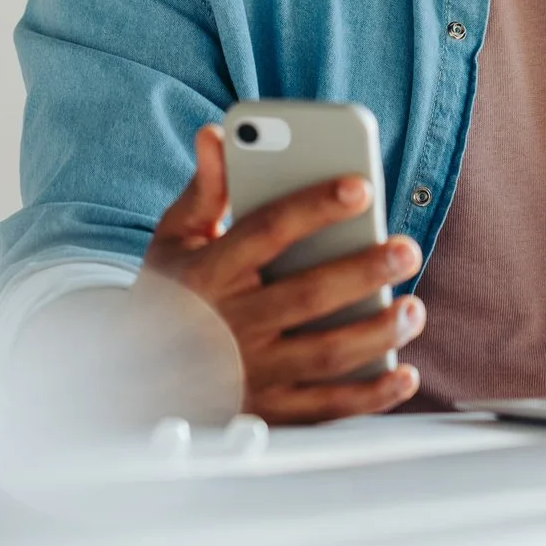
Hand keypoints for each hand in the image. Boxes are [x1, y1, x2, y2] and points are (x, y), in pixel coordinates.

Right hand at [139, 124, 424, 423]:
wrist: (130, 380)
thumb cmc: (166, 298)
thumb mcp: (173, 241)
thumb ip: (204, 191)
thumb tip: (217, 134)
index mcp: (209, 273)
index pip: (267, 231)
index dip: (314, 206)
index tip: (361, 186)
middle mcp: (231, 324)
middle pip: (308, 294)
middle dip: (364, 271)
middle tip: (407, 249)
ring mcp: (251, 373)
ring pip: (325, 354)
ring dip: (377, 332)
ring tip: (414, 308)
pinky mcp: (267, 411)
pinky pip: (325, 408)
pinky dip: (369, 395)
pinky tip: (403, 373)